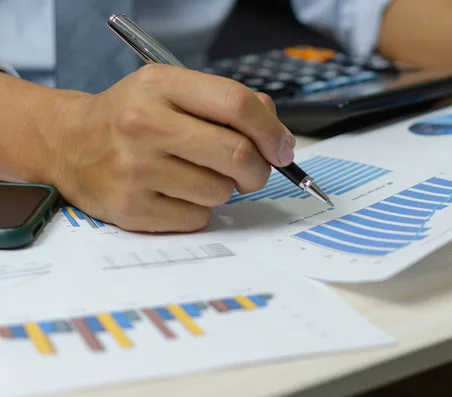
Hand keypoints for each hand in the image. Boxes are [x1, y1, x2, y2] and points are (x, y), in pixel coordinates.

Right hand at [44, 65, 295, 231]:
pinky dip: (198, 211)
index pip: (237, 104)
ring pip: (220, 192)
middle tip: (253, 172)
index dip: (271, 130)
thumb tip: (276, 135)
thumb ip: (226, 103)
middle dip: (258, 169)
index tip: (282, 148)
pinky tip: (175, 195)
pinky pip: (197, 219)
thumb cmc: (132, 117)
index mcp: (161, 86)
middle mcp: (144, 124)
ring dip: (223, 189)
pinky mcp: (131, 209)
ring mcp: (135, 169)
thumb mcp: (172, 90)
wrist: (70, 144)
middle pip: (236, 154)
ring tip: (196, 176)